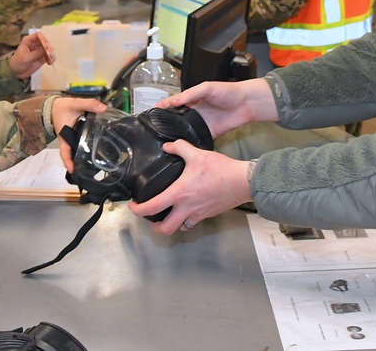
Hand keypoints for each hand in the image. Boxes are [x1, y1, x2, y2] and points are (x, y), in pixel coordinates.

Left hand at [9, 31, 54, 78]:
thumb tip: (45, 48)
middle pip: (46, 42)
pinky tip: (50, 63)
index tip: (46, 46)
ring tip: (50, 60)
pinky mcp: (43, 57)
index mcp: (29, 41)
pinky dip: (52, 58)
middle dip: (49, 48)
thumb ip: (35, 54)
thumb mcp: (25, 59)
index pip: (38, 35)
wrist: (16, 72)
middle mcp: (36, 44)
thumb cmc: (17, 63)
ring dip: (52, 53)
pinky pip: (50, 56)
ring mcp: (40, 51)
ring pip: (49, 48)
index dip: (43, 39)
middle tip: (49, 54)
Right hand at [50, 97, 105, 172]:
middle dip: (80, 163)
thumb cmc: (62, 107)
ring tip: (98, 162)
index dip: (68, 162)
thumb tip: (104, 108)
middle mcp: (68, 140)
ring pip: (79, 149)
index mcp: (64, 136)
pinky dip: (89, 145)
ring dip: (85, 155)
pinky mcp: (77, 134)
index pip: (64, 152)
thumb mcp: (75, 104)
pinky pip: (82, 142)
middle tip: (90, 171)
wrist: (55, 105)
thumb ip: (89, 104)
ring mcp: (72, 138)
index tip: (73, 171)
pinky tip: (99, 146)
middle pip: (73, 154)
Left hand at [127, 140, 251, 234]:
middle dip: (154, 227)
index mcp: (179, 194)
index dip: (138, 210)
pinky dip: (186, 220)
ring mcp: (197, 214)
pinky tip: (187, 210)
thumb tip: (168, 145)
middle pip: (164, 229)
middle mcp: (186, 208)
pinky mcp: (208, 215)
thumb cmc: (220, 169)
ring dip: (171, 224)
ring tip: (168, 215)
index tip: (133, 206)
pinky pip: (192, 223)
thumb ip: (180, 147)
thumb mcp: (197, 154)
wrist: (242, 182)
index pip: (152, 207)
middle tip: (151, 218)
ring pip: (179, 228)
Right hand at [155, 78, 277, 138]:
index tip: (151, 113)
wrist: (246, 103)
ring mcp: (201, 123)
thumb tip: (173, 101)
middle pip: (177, 119)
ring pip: (185, 131)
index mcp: (192, 99)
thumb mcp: (207, 88)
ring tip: (165, 142)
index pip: (173, 104)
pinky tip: (184, 147)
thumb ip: (189, 95)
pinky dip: (191, 143)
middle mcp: (195, 112)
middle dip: (166, 124)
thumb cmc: (228, 91)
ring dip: (178, 135)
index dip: (162, 108)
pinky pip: (198, 139)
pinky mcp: (210, 132)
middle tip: (155, 131)